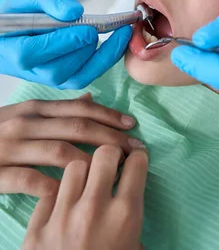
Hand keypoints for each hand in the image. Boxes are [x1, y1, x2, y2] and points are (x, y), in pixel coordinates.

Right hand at [0, 0, 131, 87]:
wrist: (24, 13)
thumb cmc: (25, 4)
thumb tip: (74, 12)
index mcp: (9, 48)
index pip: (30, 54)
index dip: (59, 44)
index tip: (85, 29)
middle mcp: (26, 69)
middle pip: (56, 70)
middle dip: (83, 49)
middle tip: (100, 28)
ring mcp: (45, 77)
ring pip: (76, 77)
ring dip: (101, 56)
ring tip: (120, 33)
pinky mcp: (63, 78)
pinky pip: (87, 75)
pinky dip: (106, 59)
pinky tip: (119, 41)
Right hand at [0, 92, 137, 196]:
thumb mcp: (25, 114)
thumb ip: (56, 109)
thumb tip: (90, 97)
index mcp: (34, 109)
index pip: (79, 110)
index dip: (108, 117)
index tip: (132, 126)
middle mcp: (24, 124)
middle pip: (76, 128)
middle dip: (110, 138)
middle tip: (133, 149)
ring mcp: (9, 148)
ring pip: (59, 153)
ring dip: (92, 162)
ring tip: (113, 172)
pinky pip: (29, 180)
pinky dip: (54, 186)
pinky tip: (75, 192)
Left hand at [21, 144, 147, 249]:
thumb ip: (134, 225)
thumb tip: (133, 203)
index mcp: (125, 215)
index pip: (136, 164)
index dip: (138, 158)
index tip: (136, 159)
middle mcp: (95, 208)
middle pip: (104, 154)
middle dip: (111, 155)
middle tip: (112, 165)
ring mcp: (62, 216)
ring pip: (74, 166)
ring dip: (83, 172)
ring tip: (86, 183)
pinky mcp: (36, 228)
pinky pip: (48, 194)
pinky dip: (57, 196)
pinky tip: (62, 205)